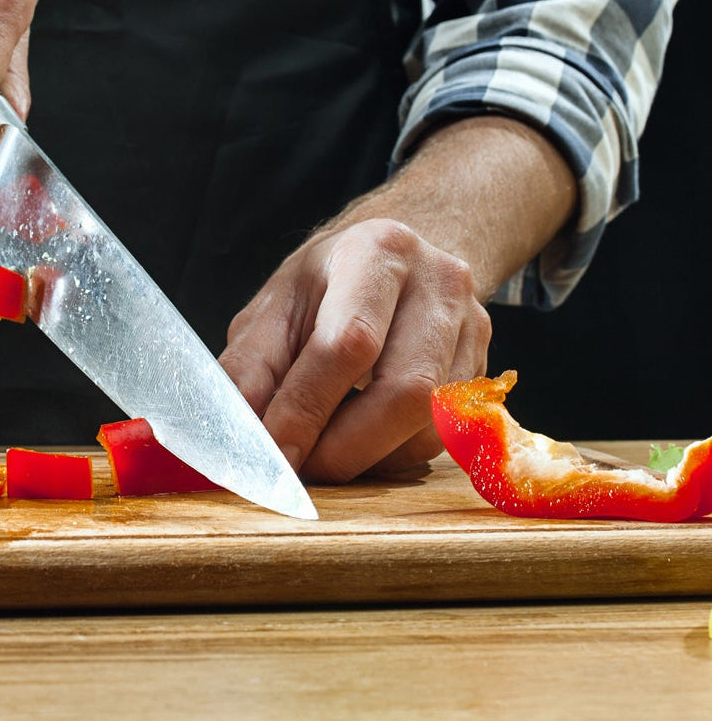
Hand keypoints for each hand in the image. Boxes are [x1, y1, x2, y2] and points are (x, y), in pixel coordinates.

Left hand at [219, 218, 490, 482]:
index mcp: (377, 250)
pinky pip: (443, 438)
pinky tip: (360, 441)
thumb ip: (251, 366)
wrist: (397, 262)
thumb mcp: (276, 305)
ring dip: (368, 458)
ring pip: (430, 424)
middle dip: (343, 447)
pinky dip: (393, 455)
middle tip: (299, 470)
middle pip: (405, 390)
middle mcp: (439, 283)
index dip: (307, 408)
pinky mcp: (486, 369)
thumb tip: (235, 432)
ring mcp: (473, 326)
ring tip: (323, 452)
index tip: (274, 456)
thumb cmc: (326, 285)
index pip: (348, 342)